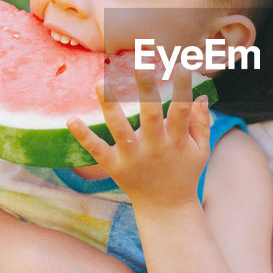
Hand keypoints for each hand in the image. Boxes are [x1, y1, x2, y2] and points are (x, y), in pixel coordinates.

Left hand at [67, 64, 208, 208]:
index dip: (182, 87)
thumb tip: (200, 96)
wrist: (166, 208)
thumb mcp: (201, 151)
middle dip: (146, 89)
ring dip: (110, 106)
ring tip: (100, 83)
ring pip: (120, 129)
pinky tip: (71, 120)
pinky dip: (84, 136)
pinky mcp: (115, 167)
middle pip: (150, 114)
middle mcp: (154, 148)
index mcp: (176, 142)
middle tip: (140, 65)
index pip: (180, 110)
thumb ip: (200, 124)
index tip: (181, 64)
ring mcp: (133, 158)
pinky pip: (97, 151)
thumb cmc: (185, 173)